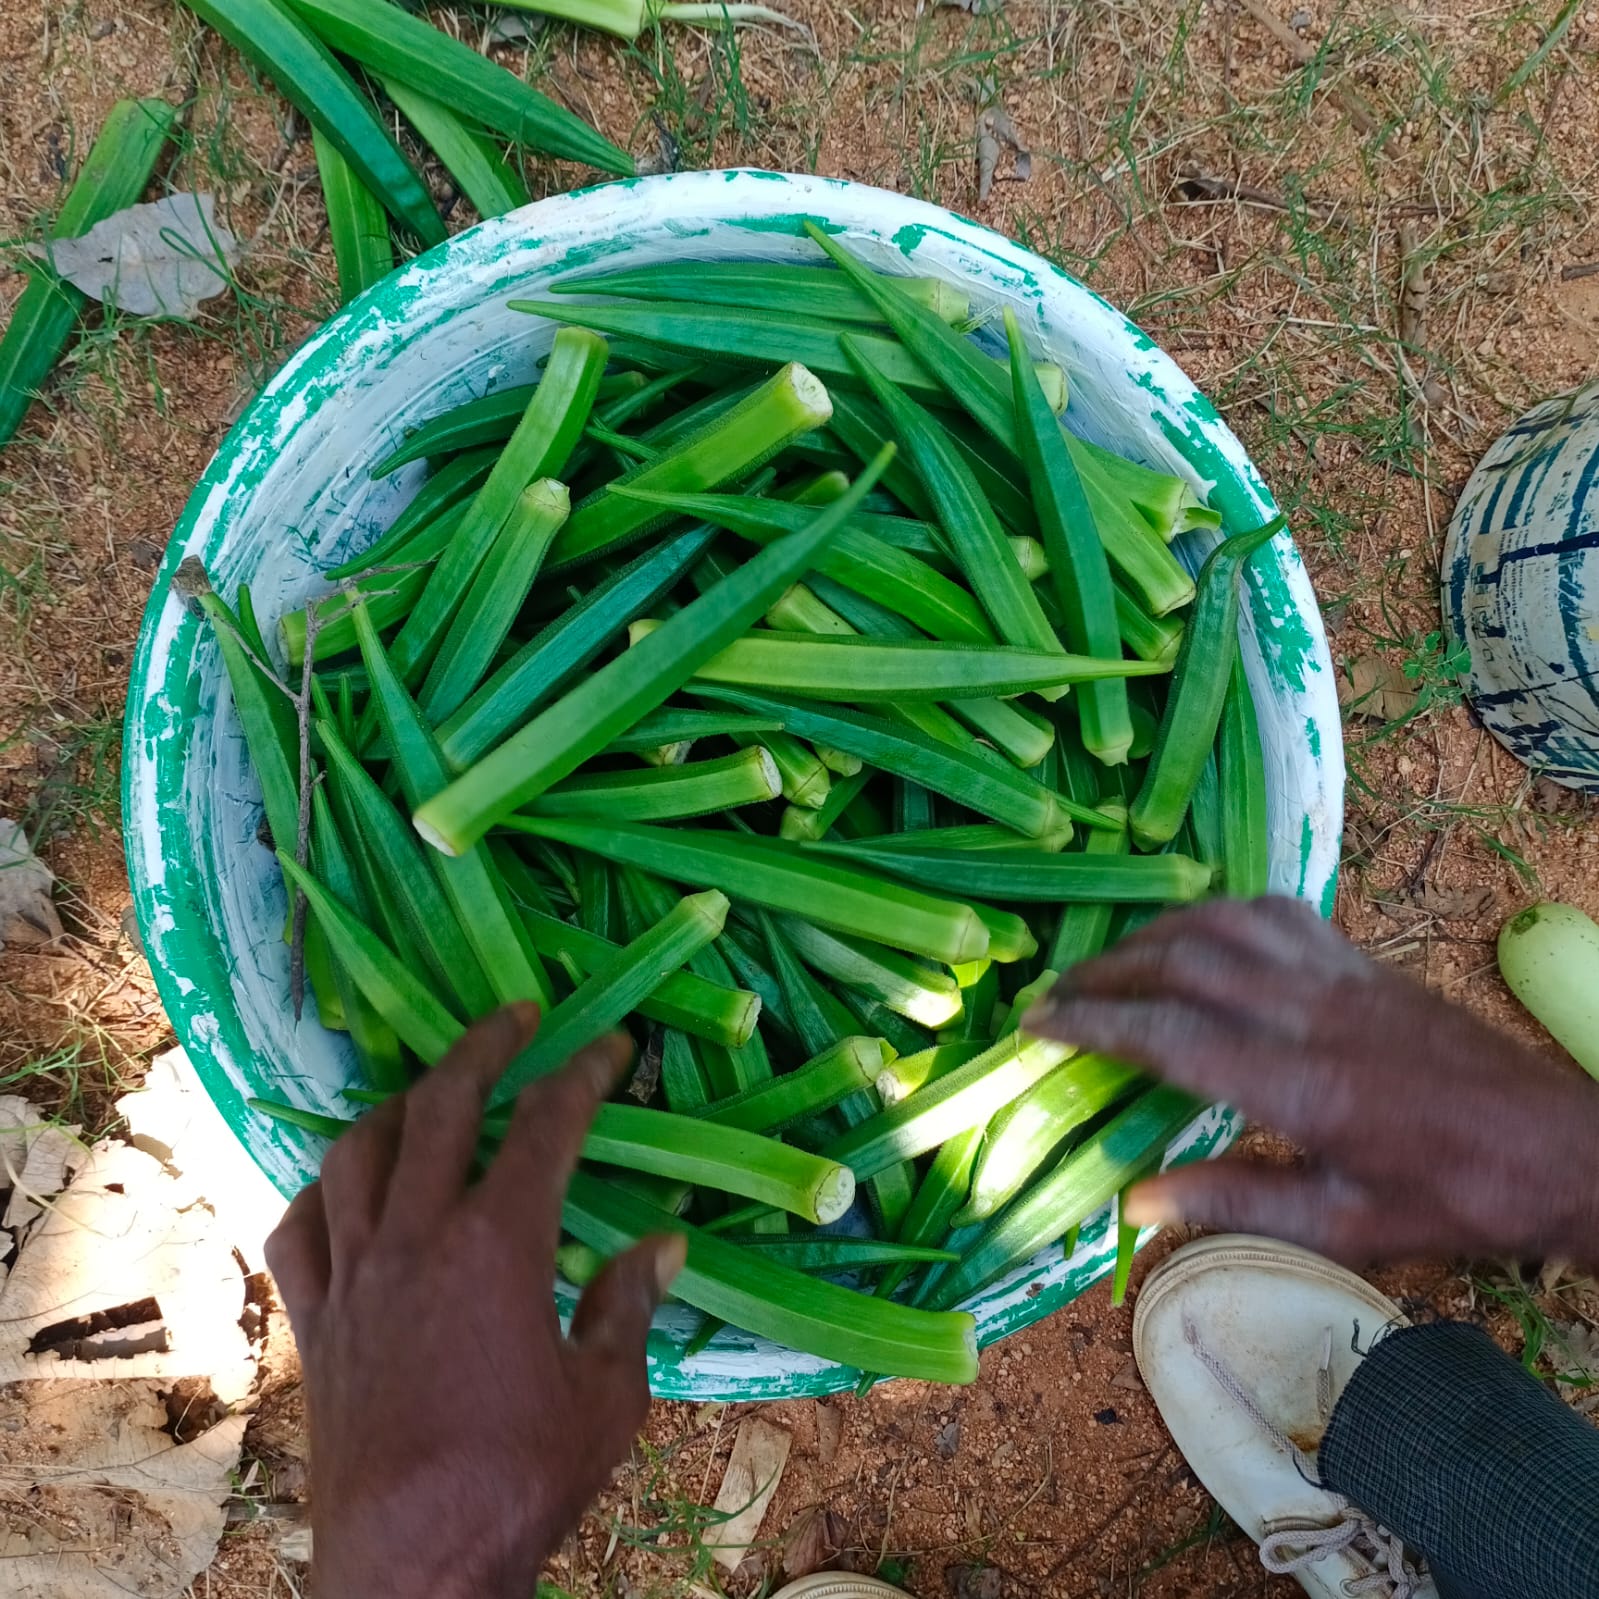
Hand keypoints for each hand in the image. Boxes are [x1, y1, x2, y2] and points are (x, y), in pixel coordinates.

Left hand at [265, 1005, 684, 1598]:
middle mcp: (416, 1236)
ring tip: (434, 1089)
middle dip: (484, 1046)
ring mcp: (353, 1272)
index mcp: (496, 1245)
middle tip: (518, 1017)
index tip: (612, 1046)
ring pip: (361, 1149)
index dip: (584, 1074)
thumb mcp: (606, 1396)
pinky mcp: (313, 1317)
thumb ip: (628, 1307)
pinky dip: (327, 1187)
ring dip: (402, 1104)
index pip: (546, 1125)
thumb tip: (664, 1245)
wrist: (411, 1562)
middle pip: (444, 1105)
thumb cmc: (519, 1479)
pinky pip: (302, 1224)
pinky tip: (350, 1183)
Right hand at [1023, 897, 1598, 1265]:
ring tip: (1109, 961)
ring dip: (1152, 935)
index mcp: (1301, 1084)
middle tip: (1053, 992)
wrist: (1559, 1146)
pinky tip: (1200, 932)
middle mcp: (1310, 1012)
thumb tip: (1134, 1204)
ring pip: (1222, 923)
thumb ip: (1234, 1204)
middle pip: (1182, 962)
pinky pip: (1274, 911)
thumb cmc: (1454, 1198)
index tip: (1035, 1022)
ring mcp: (1339, 976)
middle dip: (1105, 971)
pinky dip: (1218, 912)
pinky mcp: (1362, 961)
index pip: (1168, 1036)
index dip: (1091, 1023)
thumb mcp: (1345, 1227)